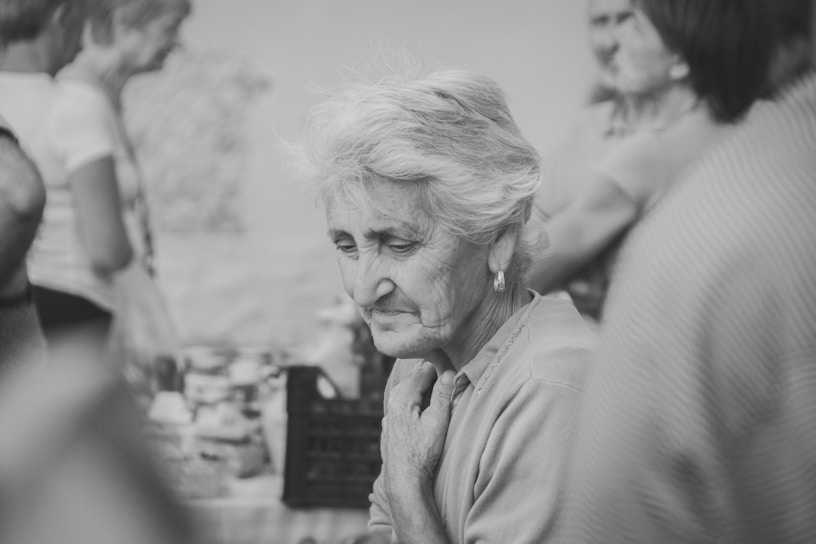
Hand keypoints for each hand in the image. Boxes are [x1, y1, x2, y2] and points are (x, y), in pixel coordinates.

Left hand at [381, 361, 454, 488]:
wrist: (404, 480)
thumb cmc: (422, 452)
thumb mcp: (438, 421)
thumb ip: (442, 395)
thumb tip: (448, 370)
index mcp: (403, 398)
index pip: (421, 371)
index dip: (437, 364)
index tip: (450, 359)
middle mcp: (392, 404)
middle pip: (410, 379)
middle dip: (426, 371)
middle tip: (442, 362)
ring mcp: (389, 417)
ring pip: (403, 391)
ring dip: (417, 383)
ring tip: (431, 378)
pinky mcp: (390, 428)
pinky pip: (399, 404)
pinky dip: (410, 397)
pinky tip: (416, 402)